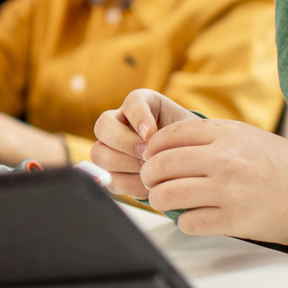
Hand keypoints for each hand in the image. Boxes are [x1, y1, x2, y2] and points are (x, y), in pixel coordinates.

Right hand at [90, 90, 207, 198]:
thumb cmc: (188, 145)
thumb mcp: (188, 132)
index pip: (132, 102)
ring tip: (147, 172)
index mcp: (139, 105)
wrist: (188, 165)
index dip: (138, 116)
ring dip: (124, 164)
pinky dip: (127, 183)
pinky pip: (108, 177)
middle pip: (104, 126)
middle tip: (147, 155)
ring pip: (99, 153)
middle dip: (125, 142)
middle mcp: (118, 122)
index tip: (151, 133)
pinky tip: (145, 185)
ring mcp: (110, 147)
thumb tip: (151, 147)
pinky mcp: (110, 171)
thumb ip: (174, 133)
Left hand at [135, 120, 287, 244]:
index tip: (150, 156)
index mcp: (226, 133)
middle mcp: (223, 159)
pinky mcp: (233, 220)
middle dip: (149, 175)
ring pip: (167, 194)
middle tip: (152, 180)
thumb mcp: (248, 136)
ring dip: (160, 199)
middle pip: (161, 164)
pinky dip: (184, 221)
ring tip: (166, 200)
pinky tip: (192, 217)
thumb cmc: (287, 165)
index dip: (152, 147)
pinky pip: (188, 222)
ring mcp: (227, 190)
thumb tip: (168, 146)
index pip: (169, 135)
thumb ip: (210, 137)